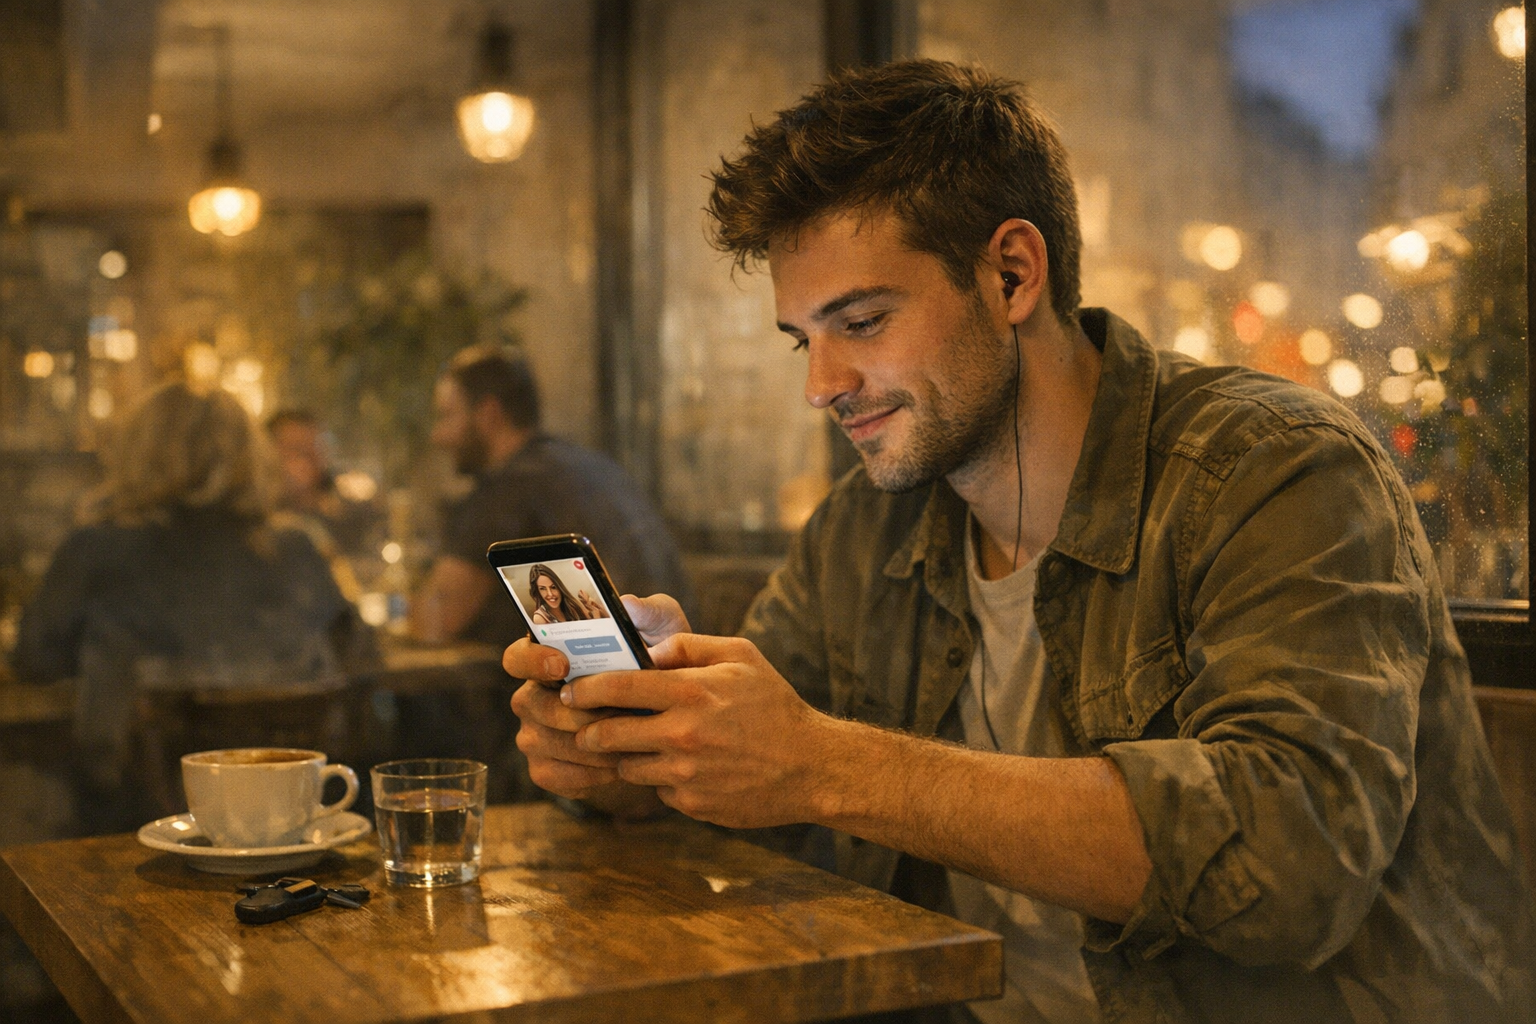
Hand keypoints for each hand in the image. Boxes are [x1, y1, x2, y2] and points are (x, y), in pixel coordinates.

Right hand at [503, 593, 689, 815]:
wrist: (670, 720)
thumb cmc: (659, 665)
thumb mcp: (663, 632)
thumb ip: (649, 612)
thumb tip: (626, 604)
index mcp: (548, 656)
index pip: (517, 657)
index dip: (532, 660)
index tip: (563, 664)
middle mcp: (532, 694)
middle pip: (530, 704)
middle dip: (577, 711)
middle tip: (619, 714)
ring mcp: (534, 732)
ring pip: (543, 741)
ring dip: (588, 743)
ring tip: (628, 742)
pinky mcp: (546, 768)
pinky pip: (555, 774)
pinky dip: (588, 773)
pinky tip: (618, 766)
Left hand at [563, 633, 834, 827]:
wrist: (811, 767)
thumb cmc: (775, 705)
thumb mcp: (741, 656)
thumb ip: (688, 646)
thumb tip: (645, 651)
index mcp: (691, 693)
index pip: (617, 687)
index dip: (584, 688)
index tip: (570, 690)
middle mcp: (682, 735)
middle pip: (607, 734)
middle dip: (589, 729)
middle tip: (587, 725)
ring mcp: (685, 776)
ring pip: (627, 767)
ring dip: (626, 755)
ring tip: (643, 743)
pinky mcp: (692, 805)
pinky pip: (657, 791)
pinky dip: (661, 780)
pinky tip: (684, 768)